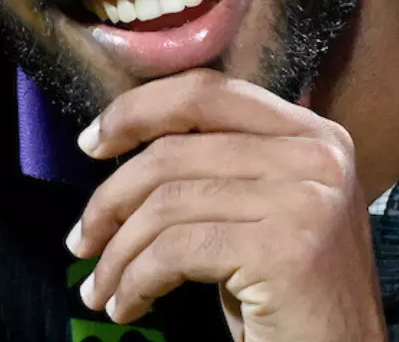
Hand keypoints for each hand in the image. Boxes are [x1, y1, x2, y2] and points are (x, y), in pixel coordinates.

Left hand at [68, 70, 384, 341]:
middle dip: (111, 197)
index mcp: (314, 134)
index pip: (207, 91)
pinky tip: (127, 307)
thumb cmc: (289, 297)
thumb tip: (125, 137)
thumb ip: (220, 165)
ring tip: (101, 289)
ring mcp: (306, 200)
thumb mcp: (261, 211)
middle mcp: (317, 156)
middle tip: (80, 240)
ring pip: (167, 203)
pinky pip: (176, 252)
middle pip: (175, 151)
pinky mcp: (286, 250)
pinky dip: (136, 281)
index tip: (91, 144)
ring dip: (118, 253)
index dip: (137, 110)